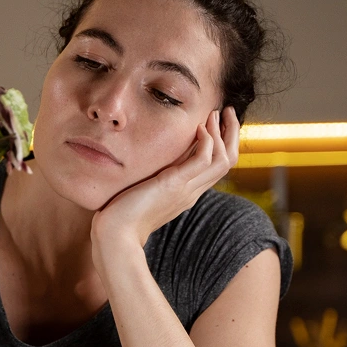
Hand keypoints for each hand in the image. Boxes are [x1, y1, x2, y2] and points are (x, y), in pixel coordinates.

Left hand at [91, 107, 238, 259]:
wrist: (116, 235)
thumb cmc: (122, 216)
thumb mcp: (144, 194)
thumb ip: (154, 181)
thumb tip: (151, 166)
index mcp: (187, 194)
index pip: (216, 167)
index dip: (222, 143)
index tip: (216, 123)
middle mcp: (192, 192)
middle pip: (227, 162)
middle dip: (231, 134)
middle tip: (227, 111)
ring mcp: (186, 189)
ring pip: (222, 160)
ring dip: (222, 133)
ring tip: (215, 114)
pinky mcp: (175, 184)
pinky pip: (203, 160)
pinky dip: (206, 141)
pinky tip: (199, 127)